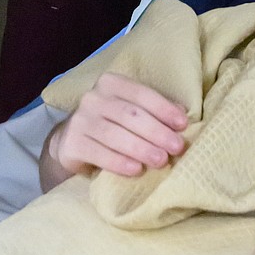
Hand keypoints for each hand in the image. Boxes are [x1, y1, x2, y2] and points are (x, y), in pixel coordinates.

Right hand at [49, 73, 187, 178]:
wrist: (71, 143)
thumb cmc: (110, 125)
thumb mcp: (130, 113)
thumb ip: (153, 111)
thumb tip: (182, 114)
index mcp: (110, 84)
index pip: (141, 94)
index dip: (163, 108)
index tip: (183, 124)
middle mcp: (93, 98)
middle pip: (130, 115)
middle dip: (157, 131)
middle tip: (177, 147)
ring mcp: (80, 120)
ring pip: (115, 135)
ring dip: (141, 148)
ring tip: (161, 160)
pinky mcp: (71, 143)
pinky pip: (98, 153)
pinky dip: (118, 162)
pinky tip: (135, 170)